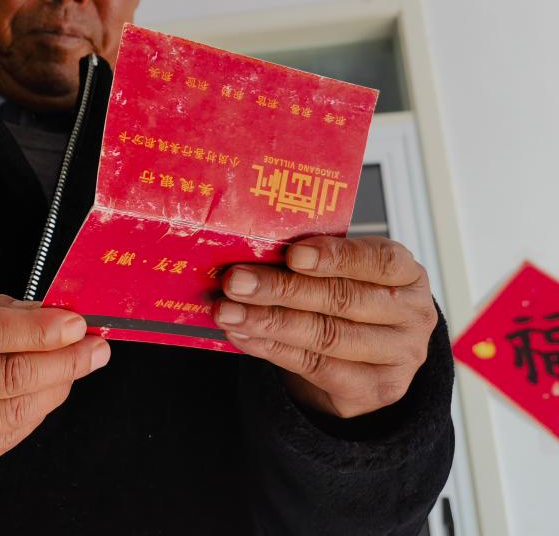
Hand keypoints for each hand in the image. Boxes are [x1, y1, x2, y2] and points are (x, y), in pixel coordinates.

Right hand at [0, 280, 109, 483]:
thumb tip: (52, 315)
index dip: (35, 330)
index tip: (74, 324)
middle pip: (3, 376)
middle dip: (62, 360)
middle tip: (94, 347)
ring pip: (9, 411)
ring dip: (56, 387)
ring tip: (76, 366)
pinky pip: (2, 438)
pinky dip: (34, 413)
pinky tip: (47, 392)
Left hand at [215, 236, 437, 418]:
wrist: (366, 358)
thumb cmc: (348, 299)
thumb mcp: (342, 272)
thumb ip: (311, 261)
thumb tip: (253, 252)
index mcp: (407, 274)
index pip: (379, 261)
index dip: (335, 257)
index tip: (292, 254)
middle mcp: (413, 314)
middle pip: (342, 299)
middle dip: (282, 289)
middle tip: (236, 282)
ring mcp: (401, 356)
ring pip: (326, 335)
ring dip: (268, 322)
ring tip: (228, 311)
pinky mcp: (376, 389)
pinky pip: (315, 366)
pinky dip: (271, 348)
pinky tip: (242, 335)